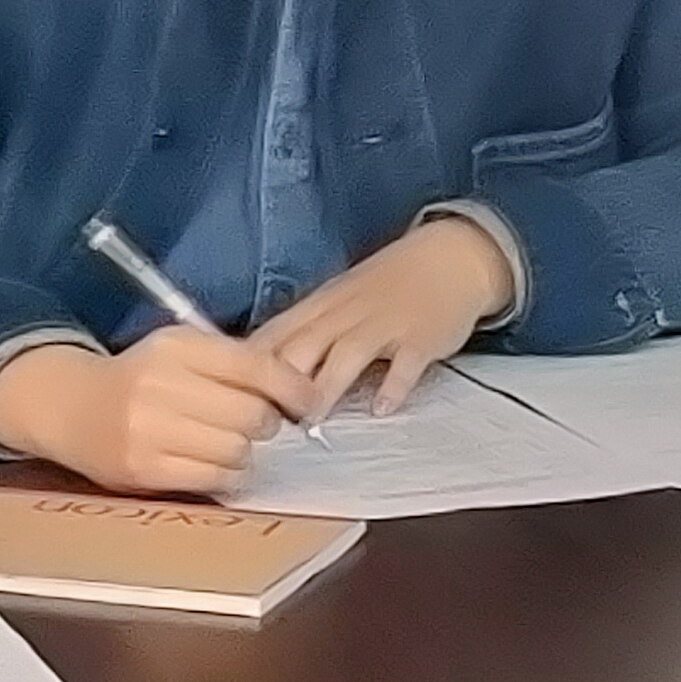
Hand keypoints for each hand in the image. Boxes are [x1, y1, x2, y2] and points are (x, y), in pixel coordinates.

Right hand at [0, 330, 320, 496]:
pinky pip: (213, 478)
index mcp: (176, 345)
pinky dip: (227, 474)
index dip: (294, 388)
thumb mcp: (180, 350)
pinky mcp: (142, 469)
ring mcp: (148, 429)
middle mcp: (160, 384)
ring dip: (245, 451)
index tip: (306, 403)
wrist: (70, 407)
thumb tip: (299, 392)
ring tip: (229, 444)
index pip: (256, 366)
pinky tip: (216, 464)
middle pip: (252, 413)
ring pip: (237, 449)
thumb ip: (234, 363)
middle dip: (266, 422)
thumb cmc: (140, 378)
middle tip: (256, 424)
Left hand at [254, 218, 514, 420]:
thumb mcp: (335, 301)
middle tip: (267, 423)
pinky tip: (381, 408)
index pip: (273, 337)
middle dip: (282, 384)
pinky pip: (406, 363)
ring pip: (348, 354)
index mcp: (319, 307)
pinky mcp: (421, 337)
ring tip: (312, 421)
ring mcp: (384, 324)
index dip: (249, 369)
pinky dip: (394, 385)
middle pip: (303, 347)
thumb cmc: (383, 287)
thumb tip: (253, 370)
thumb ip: (299, 333)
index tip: (232, 401)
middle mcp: (345, 314)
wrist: (449, 258)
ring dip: (327, 387)